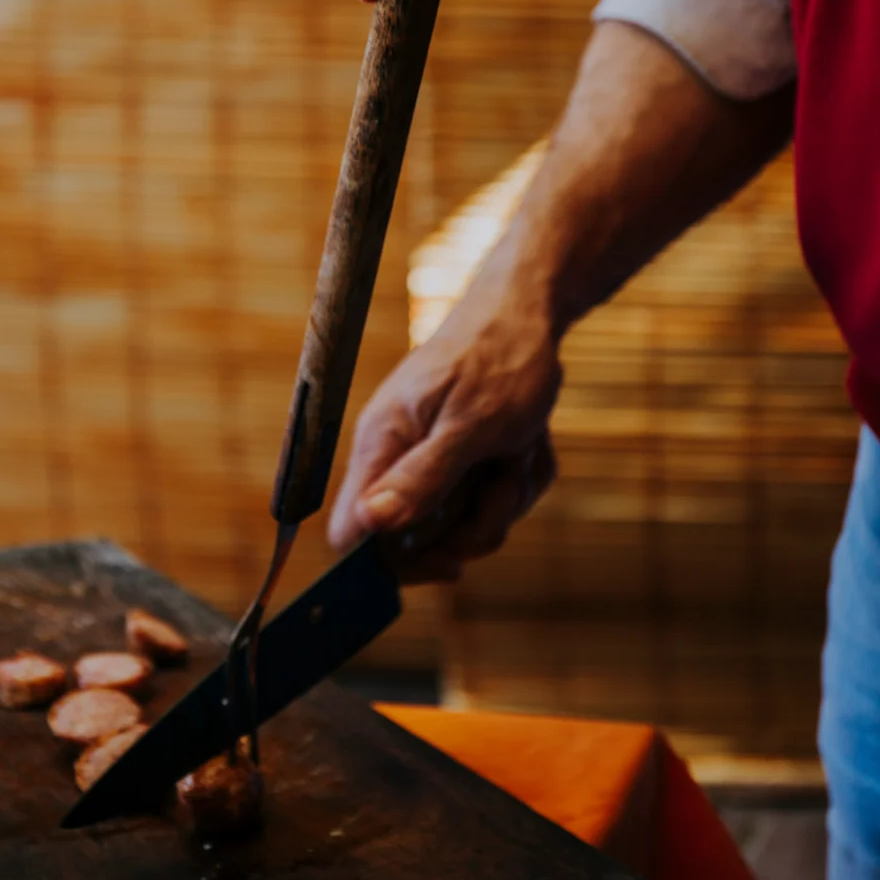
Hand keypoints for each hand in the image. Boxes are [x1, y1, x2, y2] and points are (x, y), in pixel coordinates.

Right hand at [327, 255, 561, 581]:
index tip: (446, 564)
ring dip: (503, 497)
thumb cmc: (498, 359)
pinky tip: (523, 444)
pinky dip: (516, 479)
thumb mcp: (470, 424)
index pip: (351, 533)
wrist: (528, 315)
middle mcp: (395, 460)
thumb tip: (369, 525)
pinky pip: (490, 505)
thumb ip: (422, 477)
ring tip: (516, 448)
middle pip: (417, 543)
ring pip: (464, 527)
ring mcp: (429, 465)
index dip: (390, 564)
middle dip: (472, 526)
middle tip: (501, 479)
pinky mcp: (459, 466)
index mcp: (380, 445)